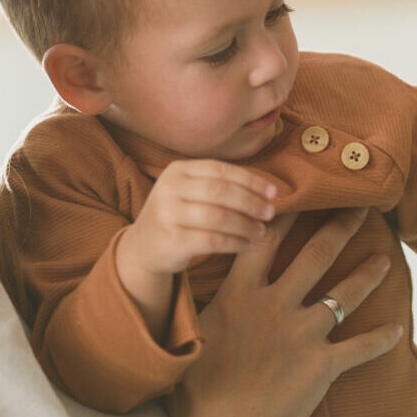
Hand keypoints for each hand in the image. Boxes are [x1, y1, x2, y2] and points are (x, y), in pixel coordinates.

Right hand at [119, 159, 281, 284]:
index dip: (250, 180)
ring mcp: (167, 214)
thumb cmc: (178, 216)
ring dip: (246, 225)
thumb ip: (219, 185)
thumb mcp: (190, 192)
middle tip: (269, 213)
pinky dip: (235, 242)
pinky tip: (246, 244)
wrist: (144, 246)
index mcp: (177, 170)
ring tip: (260, 231)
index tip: (273, 192)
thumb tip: (266, 190)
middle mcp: (169, 188)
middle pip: (221, 192)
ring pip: (219, 217)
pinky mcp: (171, 240)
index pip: (221, 170)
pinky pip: (212, 240)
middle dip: (251, 202)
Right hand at [173, 209, 398, 416]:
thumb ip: (208, 308)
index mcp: (241, 295)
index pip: (263, 240)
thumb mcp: (194, 336)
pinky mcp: (323, 365)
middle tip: (361, 207)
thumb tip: (199, 288)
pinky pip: (360, 348)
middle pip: (314, 256)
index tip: (302, 189)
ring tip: (386, 258)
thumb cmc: (198, 392)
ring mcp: (303, 335)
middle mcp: (275, 306)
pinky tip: (398, 330)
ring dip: (367, 275)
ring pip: (343, 295)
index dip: (284, 212)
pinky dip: (381, 340)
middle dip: (340, 227)